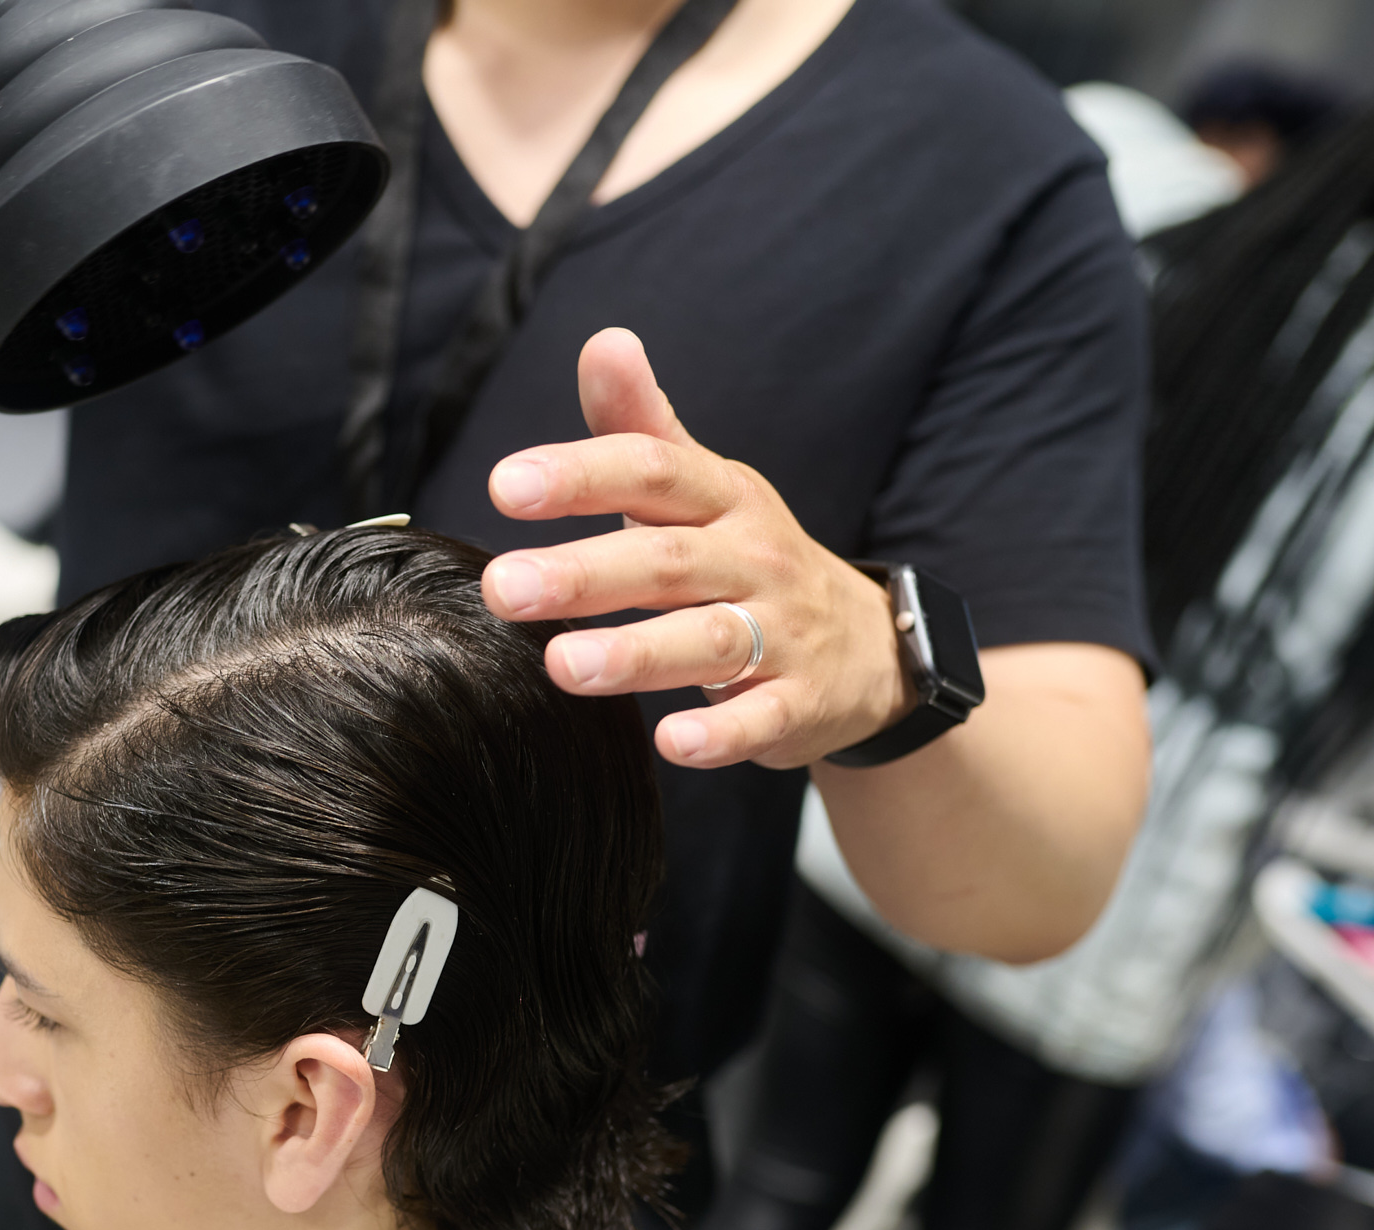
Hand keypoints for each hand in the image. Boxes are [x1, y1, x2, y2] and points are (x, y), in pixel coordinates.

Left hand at [481, 327, 912, 769]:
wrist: (870, 649)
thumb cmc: (751, 558)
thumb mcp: (705, 487)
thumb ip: (642, 425)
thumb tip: (602, 341)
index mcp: (723, 499)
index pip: (652, 471)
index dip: (581, 474)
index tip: (505, 485)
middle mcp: (755, 558)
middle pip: (667, 561)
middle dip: (584, 573)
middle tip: (503, 587)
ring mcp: (783, 634)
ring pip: (710, 640)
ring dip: (636, 653)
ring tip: (562, 665)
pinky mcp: (800, 704)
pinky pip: (761, 719)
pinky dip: (720, 733)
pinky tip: (670, 743)